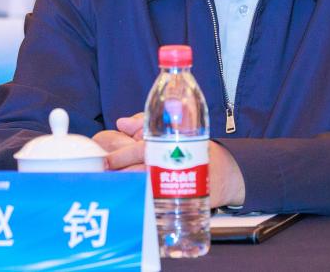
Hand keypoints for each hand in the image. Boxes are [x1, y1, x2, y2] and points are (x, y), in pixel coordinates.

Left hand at [100, 114, 246, 207]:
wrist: (225, 173)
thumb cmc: (196, 148)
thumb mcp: (173, 128)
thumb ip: (145, 124)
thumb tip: (120, 122)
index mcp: (168, 145)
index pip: (140, 150)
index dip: (120, 157)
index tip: (105, 163)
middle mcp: (172, 166)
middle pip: (139, 173)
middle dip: (120, 177)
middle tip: (104, 180)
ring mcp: (176, 186)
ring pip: (145, 190)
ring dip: (128, 191)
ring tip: (113, 193)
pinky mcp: (181, 204)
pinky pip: (156, 207)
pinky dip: (143, 207)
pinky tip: (131, 207)